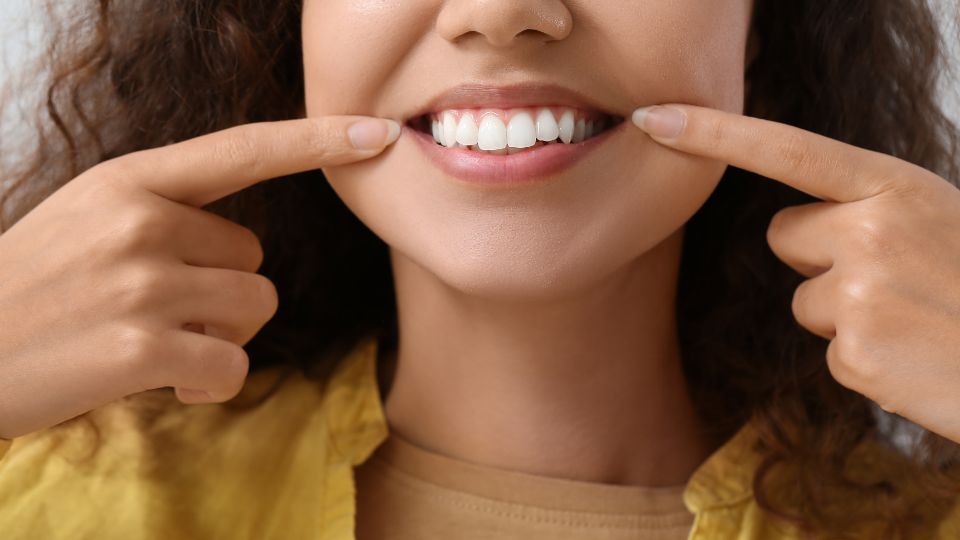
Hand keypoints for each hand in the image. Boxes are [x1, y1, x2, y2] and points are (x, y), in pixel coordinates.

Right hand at [0, 115, 399, 439]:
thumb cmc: (31, 287)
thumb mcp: (87, 220)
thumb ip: (163, 215)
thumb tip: (239, 250)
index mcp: (129, 182)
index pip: (243, 151)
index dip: (316, 140)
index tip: (376, 132)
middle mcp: (142, 222)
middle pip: (255, 259)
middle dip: (221, 290)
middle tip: (154, 309)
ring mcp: (143, 284)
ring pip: (253, 309)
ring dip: (218, 335)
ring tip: (154, 342)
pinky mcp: (143, 347)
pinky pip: (232, 363)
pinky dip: (208, 380)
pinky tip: (161, 378)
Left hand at [633, 103, 959, 443]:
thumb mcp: (934, 218)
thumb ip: (867, 207)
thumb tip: (793, 227)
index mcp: (894, 187)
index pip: (786, 150)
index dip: (714, 133)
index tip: (654, 116)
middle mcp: (871, 230)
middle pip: (785, 235)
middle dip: (823, 259)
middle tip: (897, 280)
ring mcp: (861, 292)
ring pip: (803, 300)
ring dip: (846, 314)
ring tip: (912, 321)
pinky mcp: (854, 354)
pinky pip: (827, 350)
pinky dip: (864, 360)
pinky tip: (912, 357)